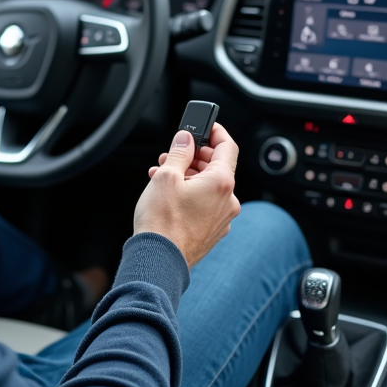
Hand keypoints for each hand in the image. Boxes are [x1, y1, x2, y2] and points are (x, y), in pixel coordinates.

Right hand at [134, 123, 240, 267]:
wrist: (158, 260)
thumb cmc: (162, 222)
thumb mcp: (166, 176)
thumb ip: (179, 152)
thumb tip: (186, 139)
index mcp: (222, 183)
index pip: (228, 147)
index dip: (217, 132)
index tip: (207, 126)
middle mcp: (228, 201)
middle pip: (217, 167)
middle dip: (194, 157)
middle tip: (173, 155)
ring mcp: (222, 219)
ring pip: (209, 187)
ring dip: (189, 176)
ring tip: (163, 175)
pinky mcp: (212, 232)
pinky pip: (206, 204)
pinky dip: (191, 194)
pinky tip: (170, 195)